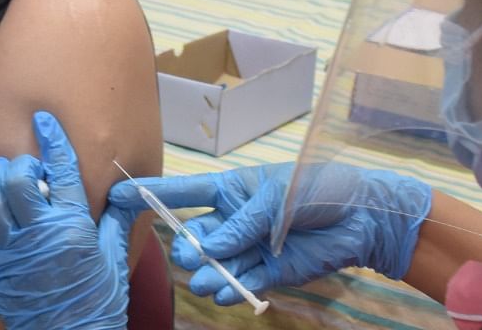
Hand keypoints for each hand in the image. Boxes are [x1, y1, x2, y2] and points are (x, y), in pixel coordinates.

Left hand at [0, 111, 136, 329]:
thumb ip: (119, 220)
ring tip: (1, 175)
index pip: (60, 170)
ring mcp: (12, 252)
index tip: (44, 119)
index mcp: (74, 226)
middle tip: (25, 164)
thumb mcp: (115, 258)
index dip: (52, 139)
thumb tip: (129, 191)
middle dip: (20, 163)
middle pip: (19, 178)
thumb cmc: (98, 300)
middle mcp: (41, 234)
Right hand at [108, 162, 430, 305]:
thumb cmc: (320, 189)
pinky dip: (232, 289)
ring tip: (209, 281)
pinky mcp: (267, 272)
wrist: (363, 217)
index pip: (182, 192)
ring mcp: (248, 248)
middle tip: (193, 255)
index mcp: (230, 190)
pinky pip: (239, 283)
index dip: (150, 194)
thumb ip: (242, 222)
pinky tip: (230, 291)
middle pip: (194, 237)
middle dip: (187, 248)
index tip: (118, 196)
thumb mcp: (278, 196)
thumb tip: (210, 248)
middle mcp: (233, 220)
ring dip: (207, 274)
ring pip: (213, 265)